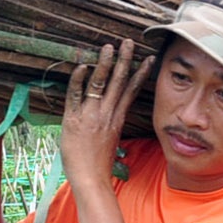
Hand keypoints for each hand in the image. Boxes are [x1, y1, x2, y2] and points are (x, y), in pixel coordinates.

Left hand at [61, 40, 153, 185]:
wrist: (91, 180)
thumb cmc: (98, 166)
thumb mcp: (110, 142)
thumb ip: (110, 126)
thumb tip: (109, 119)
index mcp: (117, 119)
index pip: (131, 91)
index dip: (140, 74)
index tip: (149, 59)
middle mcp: (106, 114)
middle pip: (118, 82)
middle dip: (125, 60)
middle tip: (128, 42)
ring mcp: (90, 116)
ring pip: (100, 84)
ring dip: (105, 64)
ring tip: (109, 47)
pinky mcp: (74, 120)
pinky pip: (75, 96)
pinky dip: (78, 80)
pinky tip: (82, 67)